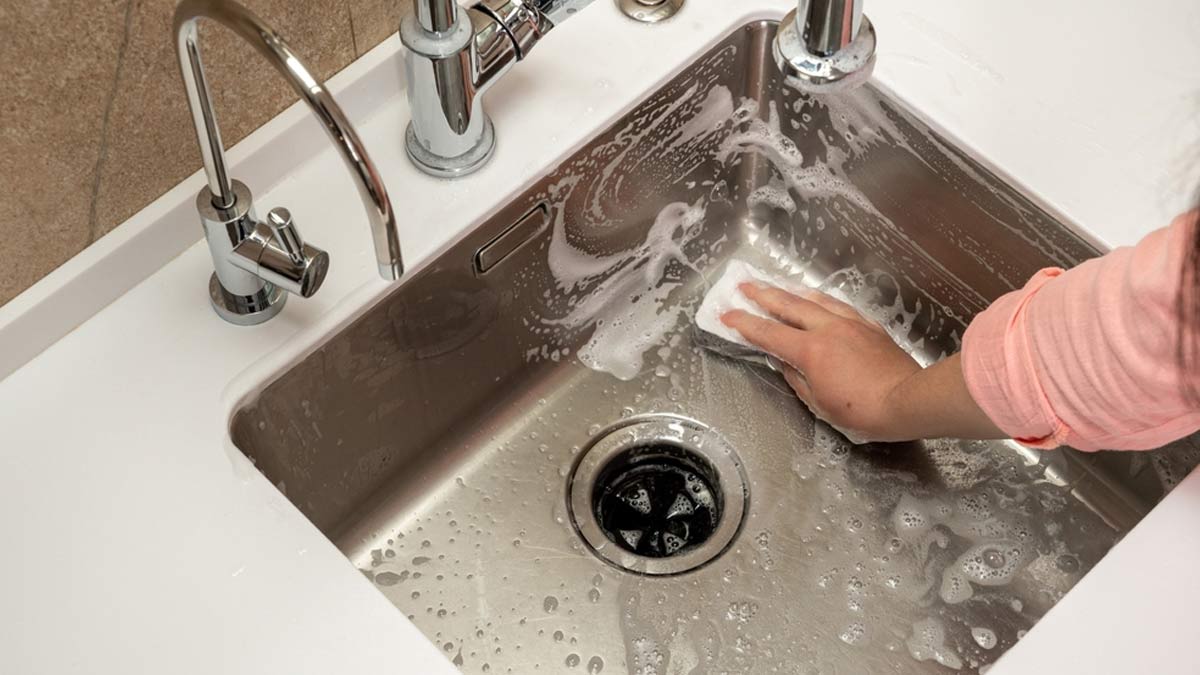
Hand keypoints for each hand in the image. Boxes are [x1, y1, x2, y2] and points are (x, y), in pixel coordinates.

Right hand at [720, 282, 1004, 442]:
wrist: (908, 400)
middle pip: (789, 305)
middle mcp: (827, 328)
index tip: (727, 315)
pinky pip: (839, 306)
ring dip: (792, 292)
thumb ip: (797, 379)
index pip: (769, 334)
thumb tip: (785, 363)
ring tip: (778, 287)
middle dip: (763, 295)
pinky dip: (821, 300)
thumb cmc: (861, 411)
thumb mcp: (819, 403)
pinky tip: (818, 300)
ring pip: (816, 299)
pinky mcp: (868, 325)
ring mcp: (850, 323)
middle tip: (744, 286)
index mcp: (810, 350)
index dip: (744, 324)